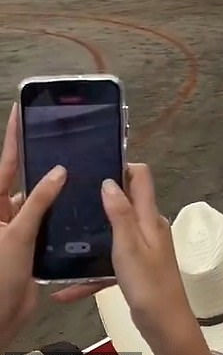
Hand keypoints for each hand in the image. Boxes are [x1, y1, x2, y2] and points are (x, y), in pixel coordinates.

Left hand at [0, 105, 66, 351]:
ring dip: (56, 186)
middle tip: (59, 133)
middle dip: (38, 156)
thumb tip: (59, 170)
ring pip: (40, 199)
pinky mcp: (33, 243)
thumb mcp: (16, 235)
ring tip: (80, 163)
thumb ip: (38, 201)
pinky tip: (82, 199)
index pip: (4, 164)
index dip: (13, 137)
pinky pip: (50, 219)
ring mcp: (18, 228)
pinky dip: (63, 210)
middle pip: (22, 178)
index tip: (22, 111)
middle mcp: (3, 212)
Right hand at [53, 165, 186, 323]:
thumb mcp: (129, 244)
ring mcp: (145, 248)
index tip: (97, 168)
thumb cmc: (148, 281)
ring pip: (116, 235)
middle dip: (103, 198)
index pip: (142, 178)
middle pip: (128, 203)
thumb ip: (120, 213)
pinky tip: (68, 289)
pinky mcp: (138, 268)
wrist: (164, 322)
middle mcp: (150, 227)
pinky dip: (95, 272)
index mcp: (151, 217)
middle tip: (73, 200)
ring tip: (66, 237)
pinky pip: (113, 263)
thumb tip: (110, 180)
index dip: (123, 167)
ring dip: (95, 238)